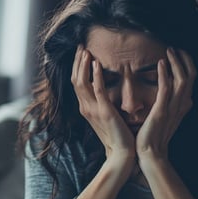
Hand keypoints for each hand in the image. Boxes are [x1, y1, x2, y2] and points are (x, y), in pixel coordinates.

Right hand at [71, 45, 134, 162]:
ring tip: (86, 51)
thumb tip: (103, 89)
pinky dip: (95, 76)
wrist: (122, 152)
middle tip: (81, 46)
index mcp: (85, 108)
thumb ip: (101, 102)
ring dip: (83, 65)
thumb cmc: (116, 134)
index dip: (76, 67)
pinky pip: (98, 90)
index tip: (81, 53)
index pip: (76, 83)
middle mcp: (85, 107)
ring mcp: (93, 110)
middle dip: (77, 62)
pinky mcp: (104, 111)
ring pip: (81, 82)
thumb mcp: (105, 116)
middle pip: (75, 80)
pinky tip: (96, 63)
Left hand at [136, 48, 195, 161]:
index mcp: (182, 106)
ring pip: (182, 79)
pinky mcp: (162, 111)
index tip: (177, 53)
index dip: (187, 64)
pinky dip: (165, 74)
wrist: (148, 153)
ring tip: (168, 50)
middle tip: (174, 47)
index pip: (190, 79)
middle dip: (184, 59)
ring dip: (176, 62)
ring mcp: (173, 108)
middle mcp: (182, 105)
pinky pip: (166, 89)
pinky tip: (160, 63)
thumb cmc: (152, 136)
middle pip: (191, 76)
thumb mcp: (163, 117)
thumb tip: (165, 94)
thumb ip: (167, 104)